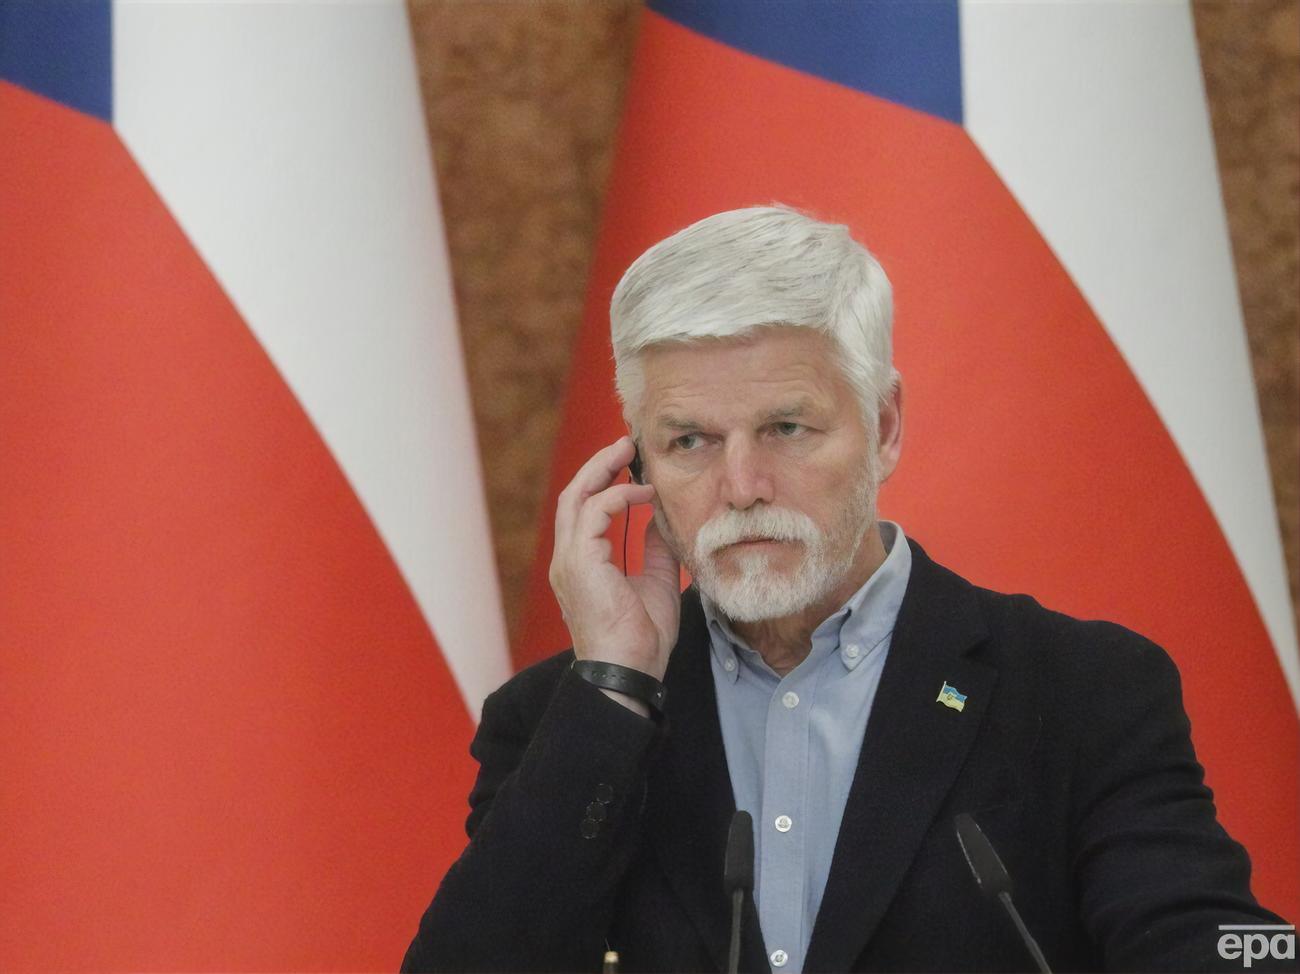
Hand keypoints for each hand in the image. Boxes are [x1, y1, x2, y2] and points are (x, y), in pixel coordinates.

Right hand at [549, 436, 681, 689]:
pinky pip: (594, 513)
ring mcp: (569, 560)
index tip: (629, 466)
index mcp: (581, 565)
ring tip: (627, 453)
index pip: (584, 511)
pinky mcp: (579, 563)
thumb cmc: (641, 639)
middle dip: (598, 467)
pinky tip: (643, 494)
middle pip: (573, 496)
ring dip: (602, 470)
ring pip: (576, 498)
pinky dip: (618, 497)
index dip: (603, 483)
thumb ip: (654, 550)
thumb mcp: (657, 583)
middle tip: (625, 445)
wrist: (630, 672)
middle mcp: (568, 559)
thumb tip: (658, 520)